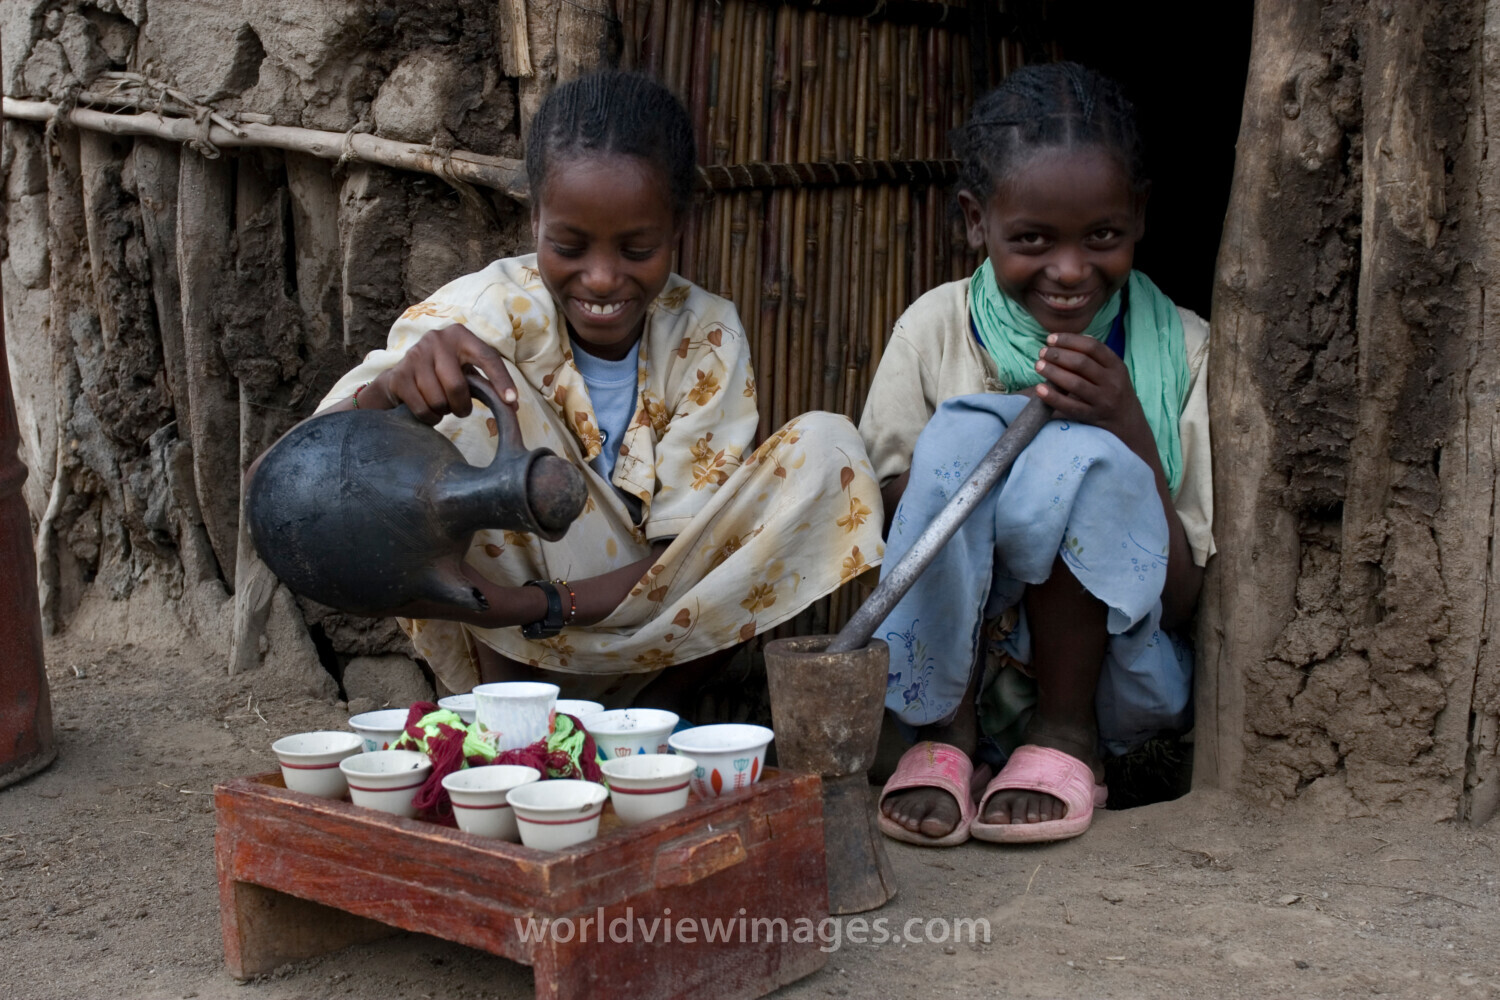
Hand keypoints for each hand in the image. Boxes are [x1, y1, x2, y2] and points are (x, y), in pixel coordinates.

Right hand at [367, 323, 518, 423]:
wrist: (400, 377)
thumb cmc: (441, 374)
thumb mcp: (464, 371)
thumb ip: (485, 384)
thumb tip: (512, 407)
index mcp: (460, 336)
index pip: (487, 357)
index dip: (501, 380)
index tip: (511, 402)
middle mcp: (436, 340)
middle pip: (457, 386)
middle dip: (462, 406)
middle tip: (461, 410)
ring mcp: (415, 355)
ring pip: (438, 400)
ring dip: (443, 412)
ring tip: (441, 405)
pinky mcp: (399, 375)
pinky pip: (422, 408)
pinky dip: (429, 418)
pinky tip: (429, 410)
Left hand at [1032, 332, 1150, 449]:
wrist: (1128, 422)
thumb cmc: (1113, 390)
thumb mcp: (1113, 371)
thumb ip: (1094, 356)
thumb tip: (1068, 338)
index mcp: (1116, 366)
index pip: (1092, 347)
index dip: (1069, 340)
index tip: (1051, 338)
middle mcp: (1112, 382)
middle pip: (1081, 363)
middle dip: (1058, 355)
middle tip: (1042, 352)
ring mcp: (1103, 400)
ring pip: (1075, 383)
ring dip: (1053, 372)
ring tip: (1038, 365)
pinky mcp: (1092, 416)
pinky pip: (1070, 406)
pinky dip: (1053, 397)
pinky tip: (1039, 389)